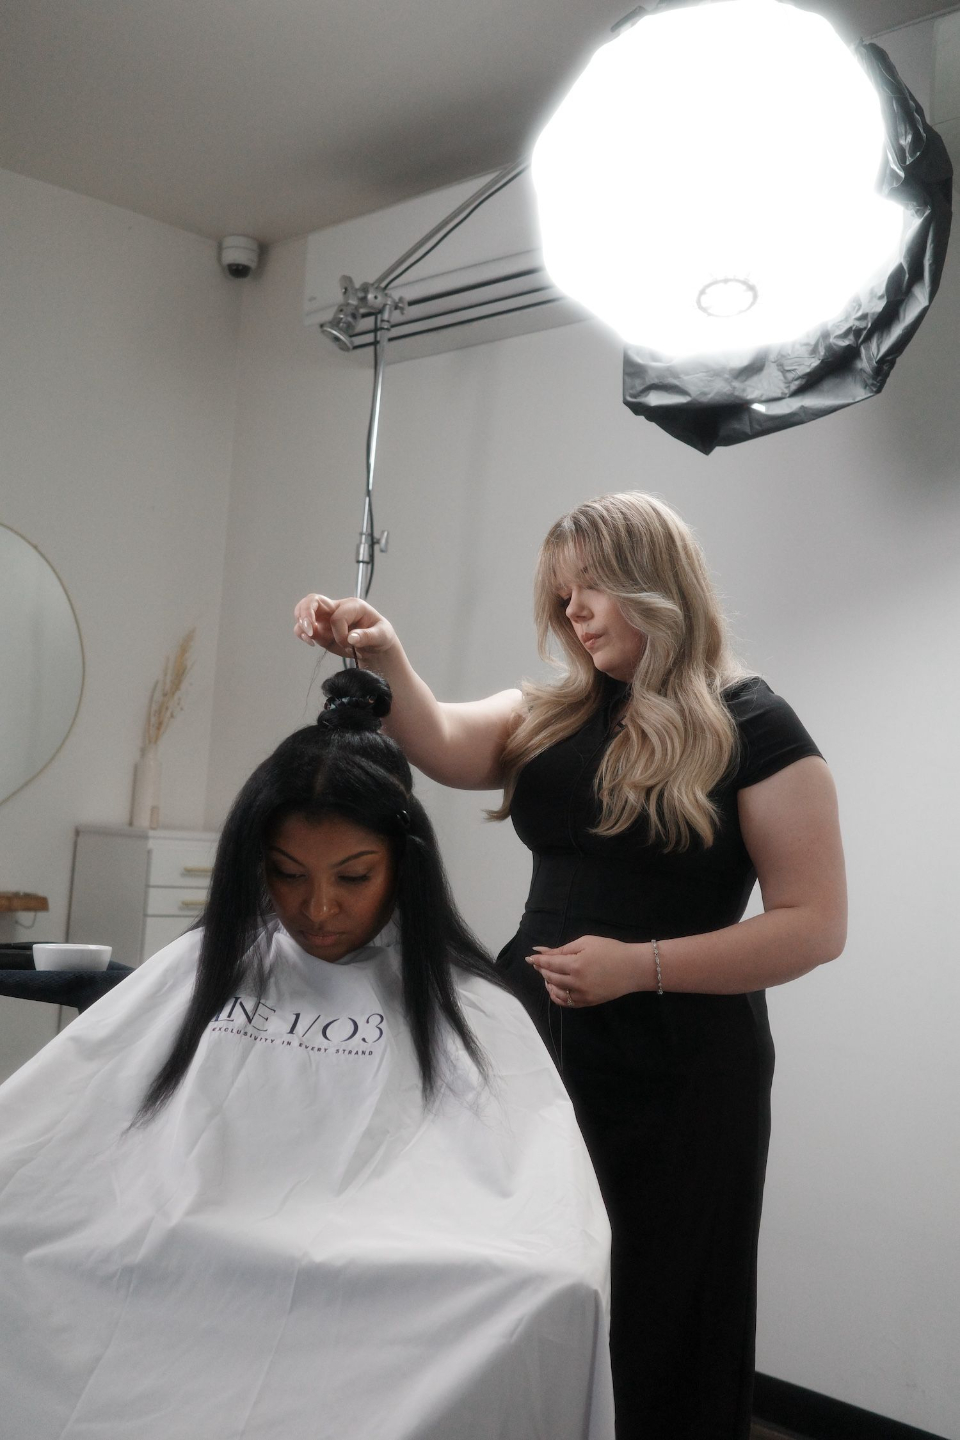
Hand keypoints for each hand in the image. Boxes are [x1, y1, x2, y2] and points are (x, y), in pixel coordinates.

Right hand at [293, 594, 396, 661]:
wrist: (375, 646)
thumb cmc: (380, 636)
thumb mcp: (382, 635)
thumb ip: (368, 636)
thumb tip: (352, 638)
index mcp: (353, 606)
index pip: (337, 616)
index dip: (340, 633)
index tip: (350, 644)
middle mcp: (337, 608)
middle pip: (313, 600)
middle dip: (307, 614)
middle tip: (310, 631)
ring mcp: (326, 619)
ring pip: (303, 611)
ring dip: (301, 625)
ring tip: (310, 638)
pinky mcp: (321, 630)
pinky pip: (303, 627)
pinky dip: (301, 633)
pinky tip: (310, 642)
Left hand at [526, 935, 650, 1007]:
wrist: (633, 968)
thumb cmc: (611, 950)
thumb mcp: (586, 942)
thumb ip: (562, 949)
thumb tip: (541, 951)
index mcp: (575, 964)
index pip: (549, 964)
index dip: (538, 961)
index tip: (529, 958)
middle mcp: (576, 982)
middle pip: (550, 978)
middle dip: (542, 970)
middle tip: (539, 964)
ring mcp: (582, 995)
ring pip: (556, 992)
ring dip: (548, 983)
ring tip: (548, 975)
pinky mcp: (588, 1002)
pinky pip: (566, 1002)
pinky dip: (557, 996)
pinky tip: (556, 988)